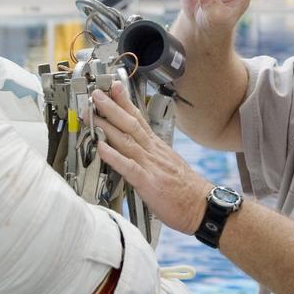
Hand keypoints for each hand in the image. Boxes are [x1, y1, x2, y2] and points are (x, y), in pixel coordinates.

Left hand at [92, 82, 212, 233]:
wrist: (202, 206)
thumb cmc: (186, 191)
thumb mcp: (168, 165)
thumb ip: (151, 156)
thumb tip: (137, 150)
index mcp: (157, 148)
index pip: (139, 119)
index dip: (126, 102)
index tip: (114, 88)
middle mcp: (153, 152)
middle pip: (130, 124)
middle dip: (112, 107)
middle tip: (97, 93)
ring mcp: (150, 165)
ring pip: (126, 140)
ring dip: (107, 125)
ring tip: (92, 114)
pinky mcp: (148, 182)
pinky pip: (128, 166)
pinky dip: (114, 156)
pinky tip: (101, 147)